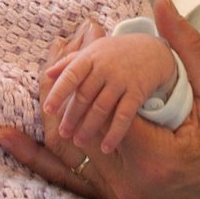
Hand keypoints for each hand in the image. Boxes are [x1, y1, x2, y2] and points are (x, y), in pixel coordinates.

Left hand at [0, 0, 199, 198]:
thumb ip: (186, 47)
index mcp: (154, 155)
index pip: (98, 106)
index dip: (86, 66)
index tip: (85, 31)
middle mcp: (130, 184)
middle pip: (73, 131)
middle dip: (63, 86)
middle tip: (60, 43)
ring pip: (67, 155)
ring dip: (51, 114)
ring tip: (40, 73)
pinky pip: (72, 180)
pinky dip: (42, 158)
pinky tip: (9, 140)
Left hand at [42, 30, 176, 153]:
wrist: (152, 51)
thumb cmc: (115, 53)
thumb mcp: (93, 51)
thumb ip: (70, 62)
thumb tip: (47, 74)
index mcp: (90, 56)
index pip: (71, 74)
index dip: (58, 92)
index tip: (48, 109)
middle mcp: (104, 67)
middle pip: (84, 95)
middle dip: (72, 116)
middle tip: (64, 133)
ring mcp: (121, 79)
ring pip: (101, 108)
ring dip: (89, 127)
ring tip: (79, 141)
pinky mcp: (137, 92)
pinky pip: (124, 116)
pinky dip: (114, 133)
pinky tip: (106, 147)